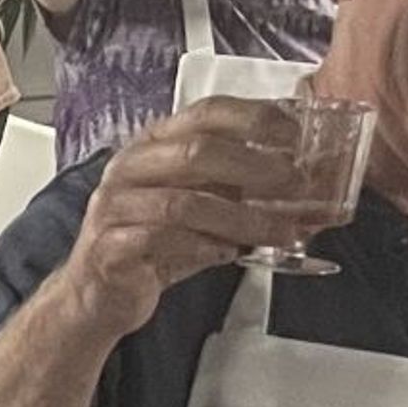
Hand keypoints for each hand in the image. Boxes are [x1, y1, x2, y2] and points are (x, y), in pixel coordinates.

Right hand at [49, 96, 334, 336]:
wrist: (99, 293)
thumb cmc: (154, 243)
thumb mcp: (200, 205)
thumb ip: (239, 188)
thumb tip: (308, 184)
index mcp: (153, 146)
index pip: (204, 113)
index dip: (254, 117)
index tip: (295, 133)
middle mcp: (129, 169)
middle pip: (197, 152)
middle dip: (256, 167)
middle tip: (296, 184)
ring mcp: (113, 208)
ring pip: (185, 204)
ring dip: (242, 219)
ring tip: (280, 232)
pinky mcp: (109, 248)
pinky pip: (162, 242)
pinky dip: (204, 248)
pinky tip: (229, 254)